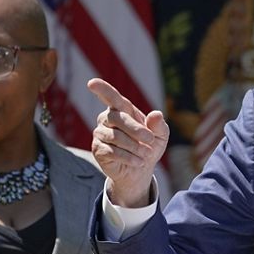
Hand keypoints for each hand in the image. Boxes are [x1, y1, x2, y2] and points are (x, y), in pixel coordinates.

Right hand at [88, 78, 168, 207]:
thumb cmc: (149, 146)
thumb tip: (156, 114)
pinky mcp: (98, 149)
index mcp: (122, 109)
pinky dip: (128, 157)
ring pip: (115, 136)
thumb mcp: (160, 136)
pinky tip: (138, 162)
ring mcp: (100, 133)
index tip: (92, 83)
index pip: (112, 97)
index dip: (102, 89)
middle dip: (136, 130)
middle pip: (117, 118)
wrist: (140, 170)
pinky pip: (112, 151)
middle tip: (150, 140)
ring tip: (146, 154)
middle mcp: (107, 118)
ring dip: (134, 146)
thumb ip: (159, 125)